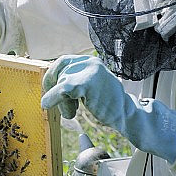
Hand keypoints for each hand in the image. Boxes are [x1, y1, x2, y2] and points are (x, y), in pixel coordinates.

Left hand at [41, 55, 175, 162]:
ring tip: (71, 112)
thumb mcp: (90, 86)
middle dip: (55, 90)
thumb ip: (74, 80)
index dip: (53, 76)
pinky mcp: (87, 84)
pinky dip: (53, 98)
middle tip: (63, 106)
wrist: (127, 114)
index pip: (63, 62)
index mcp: (90, 61)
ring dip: (61, 101)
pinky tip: (47, 104)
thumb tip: (49, 83)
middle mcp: (90, 62)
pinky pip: (63, 89)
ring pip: (62, 82)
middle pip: (61, 72)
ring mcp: (90, 72)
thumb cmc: (107, 103)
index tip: (49, 89)